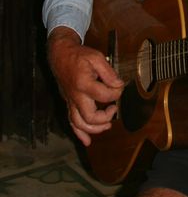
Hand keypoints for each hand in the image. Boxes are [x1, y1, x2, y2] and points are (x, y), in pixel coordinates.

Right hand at [47, 27, 123, 145]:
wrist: (60, 55)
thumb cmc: (79, 55)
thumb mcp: (96, 57)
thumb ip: (109, 72)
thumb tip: (119, 85)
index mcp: (83, 83)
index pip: (104, 96)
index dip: (116, 93)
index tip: (120, 86)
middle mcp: (75, 96)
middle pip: (90, 117)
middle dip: (105, 117)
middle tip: (114, 108)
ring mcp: (70, 102)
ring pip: (80, 124)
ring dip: (95, 129)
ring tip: (107, 125)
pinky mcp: (68, 103)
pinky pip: (71, 122)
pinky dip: (79, 133)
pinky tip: (87, 141)